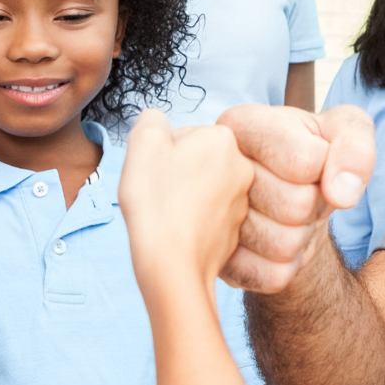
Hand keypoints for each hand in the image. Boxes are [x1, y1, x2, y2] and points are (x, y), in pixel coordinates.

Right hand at [120, 111, 253, 286]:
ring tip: (169, 214)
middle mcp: (242, 167)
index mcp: (222, 139)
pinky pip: (210, 216)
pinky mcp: (236, 230)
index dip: (161, 153)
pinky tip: (179, 231)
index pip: (183, 135)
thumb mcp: (142, 144)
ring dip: (186, 196)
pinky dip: (194, 221)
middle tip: (160, 193)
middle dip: (177, 173)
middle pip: (197, 161)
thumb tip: (158, 123)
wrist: (172, 264)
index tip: (154, 173)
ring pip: (204, 189)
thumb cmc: (156, 202)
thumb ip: (152, 121)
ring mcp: (242, 201)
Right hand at [214, 104, 374, 292]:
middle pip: (294, 206)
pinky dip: (286, 266)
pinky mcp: (217, 260)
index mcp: (239, 124)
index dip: (324, 169)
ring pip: (281, 244)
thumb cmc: (313, 153)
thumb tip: (343, 193)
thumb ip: (355, 145)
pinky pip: (270, 276)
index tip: (312, 161)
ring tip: (286, 216)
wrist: (286, 197)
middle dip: (312, 205)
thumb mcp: (345, 130)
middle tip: (299, 193)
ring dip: (300, 236)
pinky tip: (274, 242)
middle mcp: (213, 168)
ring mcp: (207, 219)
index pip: (305, 161)